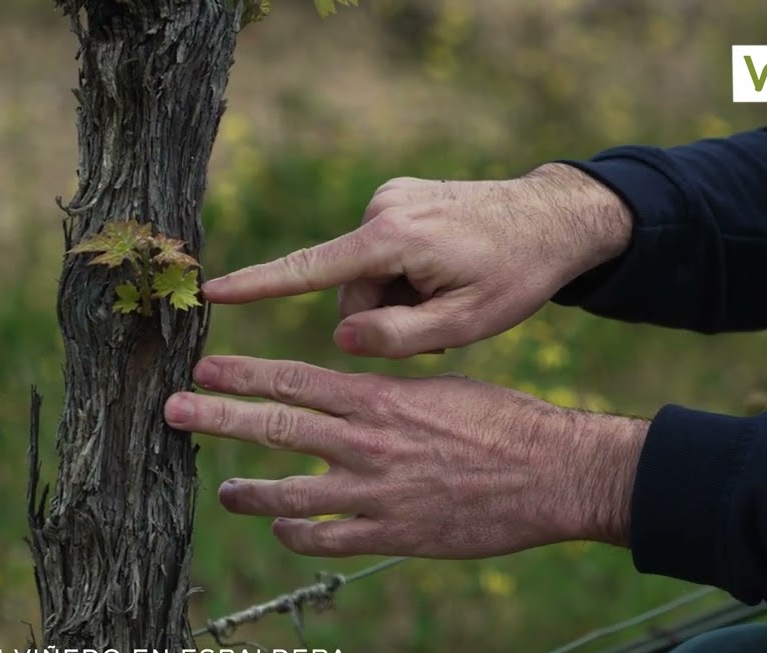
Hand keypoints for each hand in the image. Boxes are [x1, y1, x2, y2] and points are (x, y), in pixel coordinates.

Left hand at [164, 355, 646, 557]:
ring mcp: (377, 494)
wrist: (552, 473)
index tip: (204, 367)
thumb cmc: (503, 422)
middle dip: (219, 418)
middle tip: (174, 410)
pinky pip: (329, 540)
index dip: (244, 374)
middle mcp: (368, 443)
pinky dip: (299, 536)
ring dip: (249, 491)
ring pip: (291, 494)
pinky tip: (283, 531)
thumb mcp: (440, 388)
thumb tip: (347, 397)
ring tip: (223, 490)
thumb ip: (386, 395)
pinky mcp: (393, 535)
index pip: (295, 381)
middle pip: (277, 428)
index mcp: (380, 398)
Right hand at [201, 164, 631, 357]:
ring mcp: (389, 199)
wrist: (557, 218)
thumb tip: (342, 337)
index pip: (310, 270)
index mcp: (393, 239)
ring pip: (366, 276)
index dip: (258, 285)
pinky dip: (405, 275)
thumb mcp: (466, 324)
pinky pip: (382, 254)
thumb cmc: (517, 275)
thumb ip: (397, 339)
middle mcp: (381, 209)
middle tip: (440, 325)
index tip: (209, 290)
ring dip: (398, 299)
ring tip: (448, 298)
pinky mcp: (399, 198)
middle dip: (384, 317)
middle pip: (349, 291)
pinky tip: (445, 274)